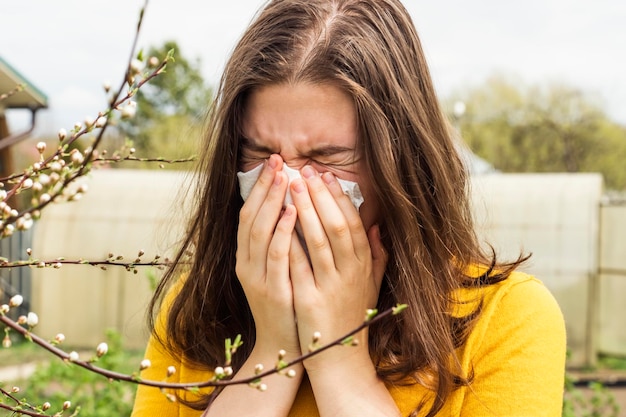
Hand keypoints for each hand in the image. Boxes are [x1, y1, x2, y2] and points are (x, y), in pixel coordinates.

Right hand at [235, 154, 300, 355]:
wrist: (284, 346)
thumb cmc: (289, 303)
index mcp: (248, 257)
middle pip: (252, 217)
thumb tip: (294, 207)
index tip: (274, 163)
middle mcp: (246, 263)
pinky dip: (282, 231)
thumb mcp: (281, 270)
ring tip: (285, 177)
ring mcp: (257, 277)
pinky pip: (276, 255)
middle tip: (277, 160)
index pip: (250, 214)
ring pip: (260, 231)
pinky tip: (291, 211)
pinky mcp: (272, 290)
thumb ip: (283, 241)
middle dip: (265, 187)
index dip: (261, 188)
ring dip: (272, 202)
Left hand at [289, 165, 387, 368]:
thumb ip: (376, 255)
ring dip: (304, 209)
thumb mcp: (370, 285)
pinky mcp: (308, 299)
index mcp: (363, 266)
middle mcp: (350, 273)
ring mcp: (329, 286)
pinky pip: (298, 264)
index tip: (326, 176)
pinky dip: (289, 239)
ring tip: (291, 185)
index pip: (353, 223)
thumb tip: (376, 227)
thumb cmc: (351, 316)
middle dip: (320, 196)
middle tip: (304, 171)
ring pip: (318, 240)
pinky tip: (278, 219)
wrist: (339, 358)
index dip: (339, 198)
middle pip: (337, 226)